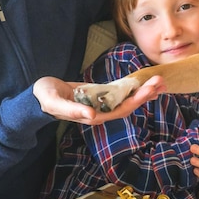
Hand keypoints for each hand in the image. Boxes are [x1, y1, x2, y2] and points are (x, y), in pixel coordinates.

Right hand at [33, 76, 164, 124]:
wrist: (38, 97)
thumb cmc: (44, 100)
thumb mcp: (56, 103)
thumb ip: (73, 111)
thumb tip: (92, 116)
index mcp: (92, 116)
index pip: (120, 110)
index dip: (136, 101)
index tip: (149, 90)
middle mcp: (100, 112)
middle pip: (128, 105)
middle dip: (145, 94)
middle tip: (161, 82)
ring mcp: (99, 103)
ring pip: (126, 99)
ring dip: (142, 91)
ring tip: (158, 82)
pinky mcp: (97, 95)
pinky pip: (118, 92)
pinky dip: (131, 88)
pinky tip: (142, 82)